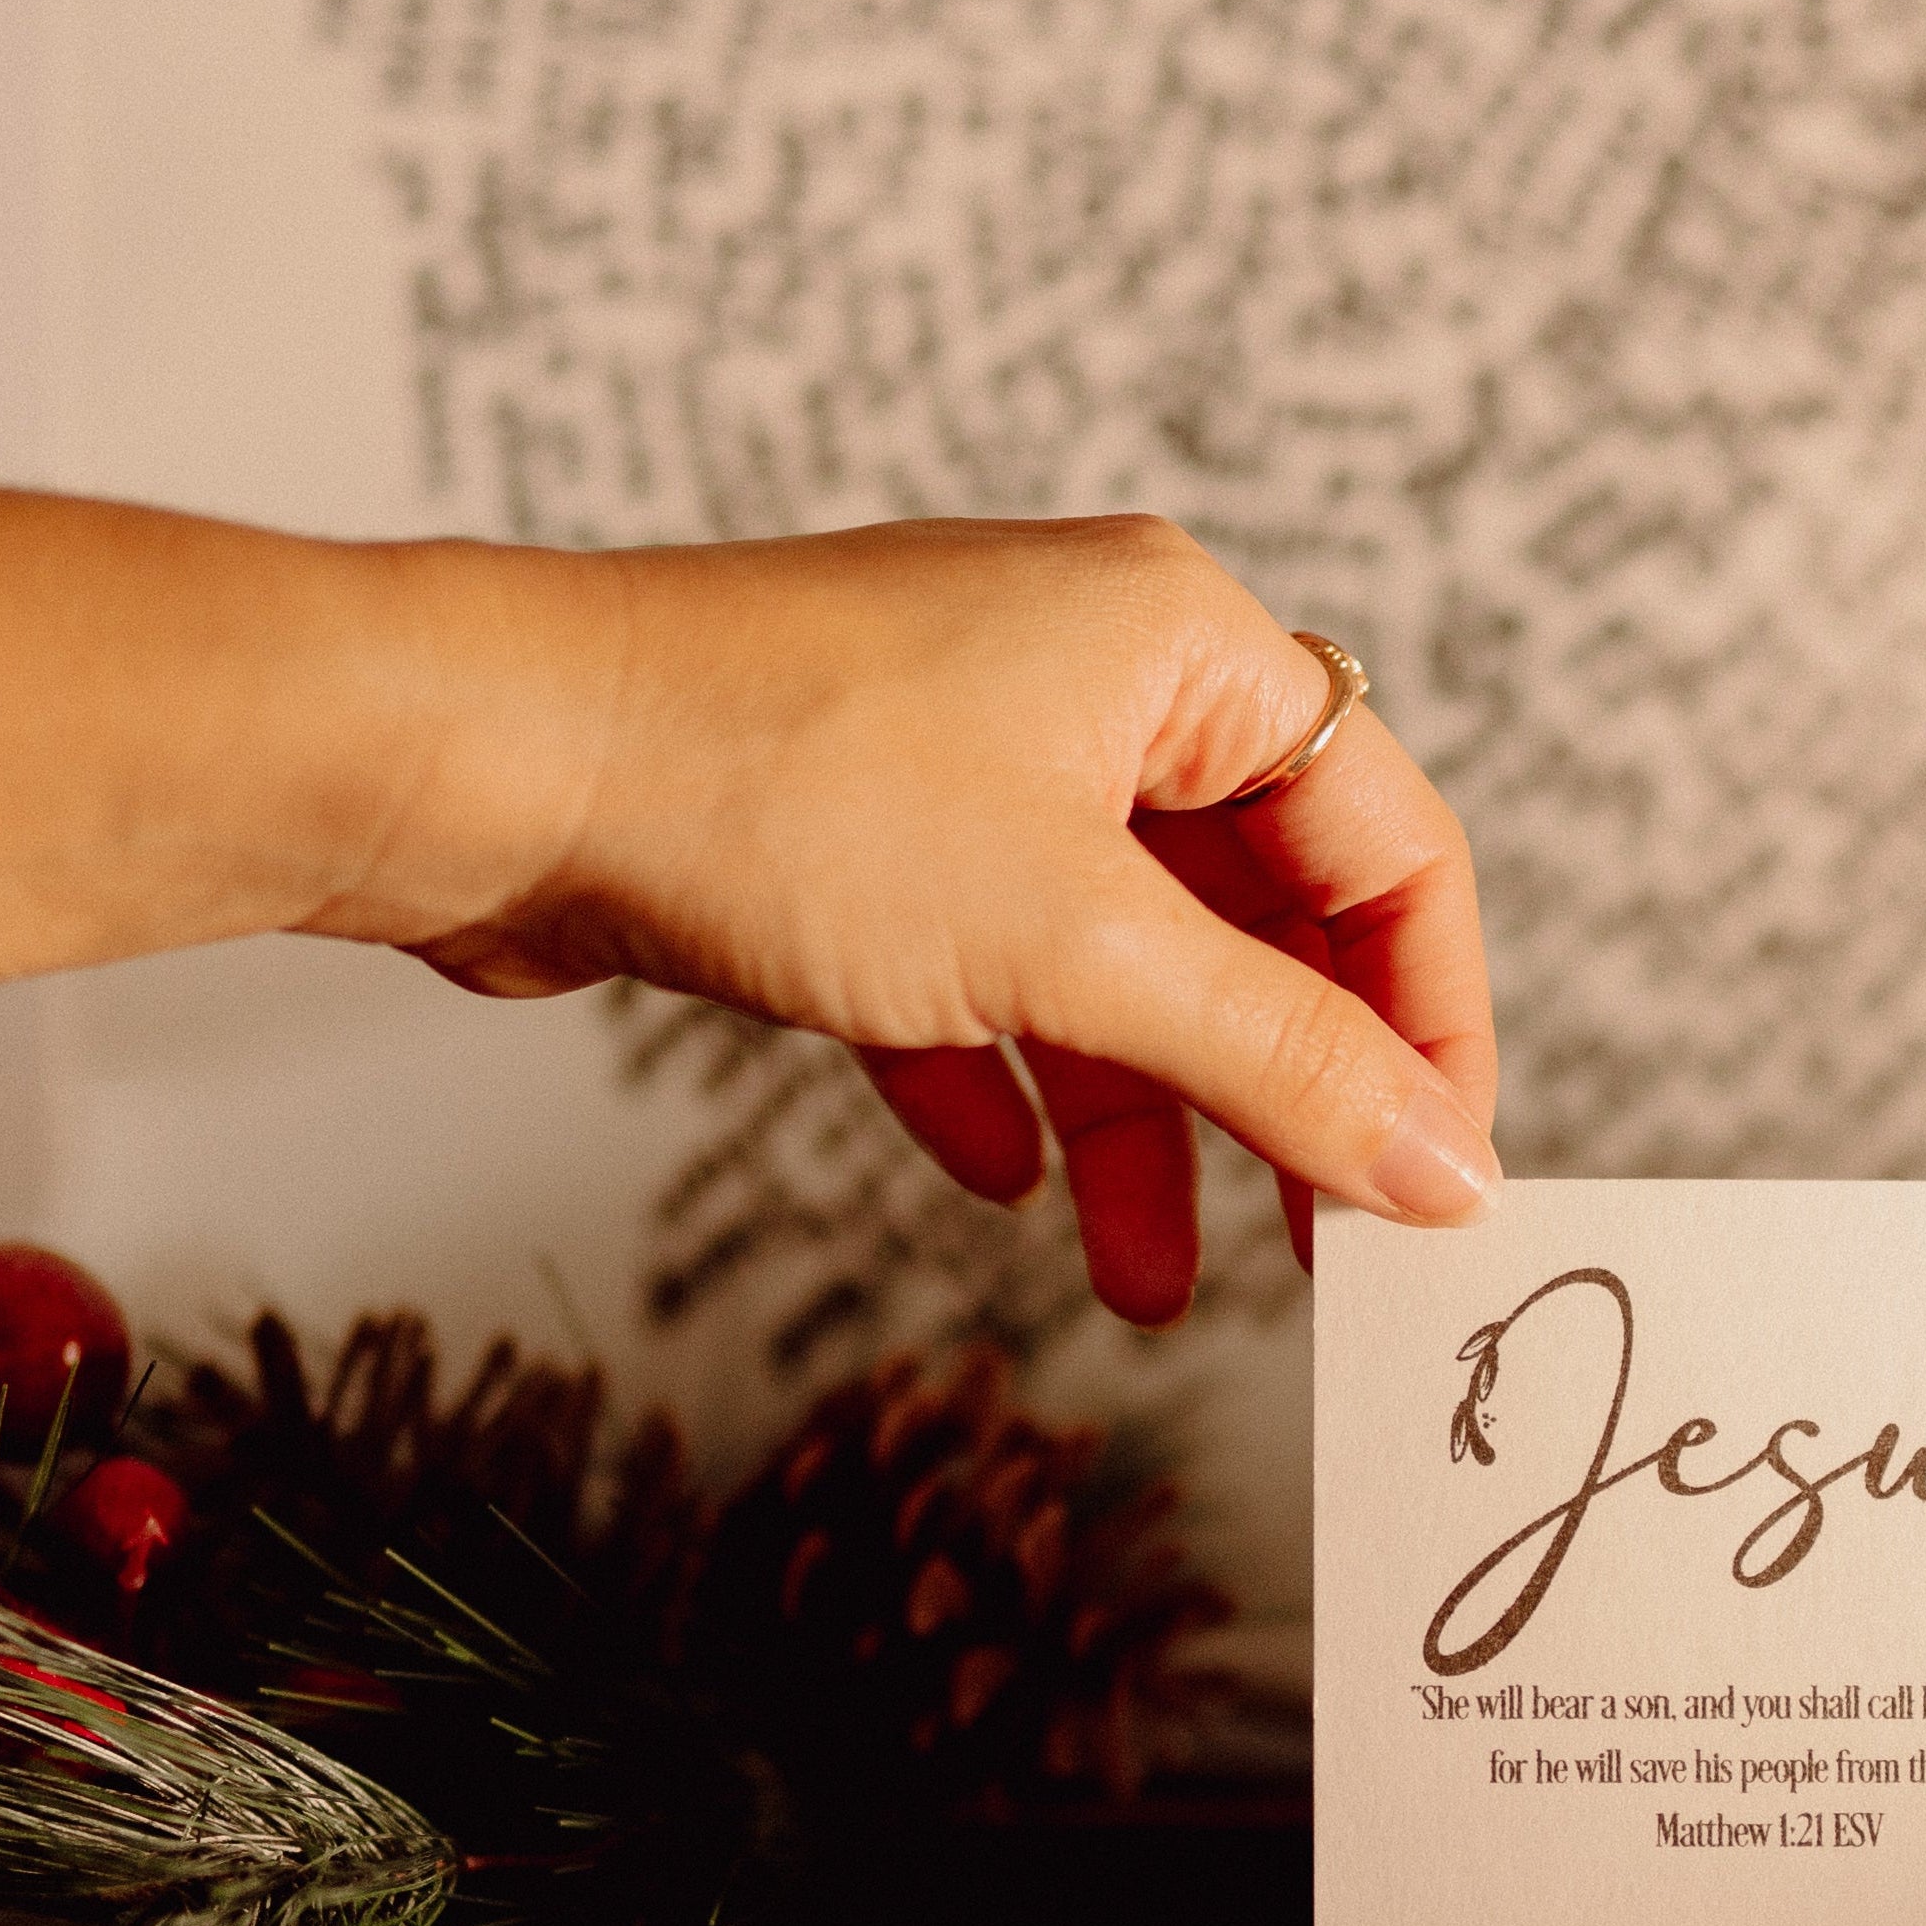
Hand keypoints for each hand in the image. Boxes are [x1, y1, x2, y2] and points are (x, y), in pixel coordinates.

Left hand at [365, 513, 1497, 1324]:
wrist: (483, 760)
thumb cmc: (765, 781)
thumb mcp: (1078, 947)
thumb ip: (1281, 1065)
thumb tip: (1442, 1168)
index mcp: (1183, 648)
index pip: (1391, 846)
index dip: (1432, 1025)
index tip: (1436, 1177)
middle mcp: (1091, 683)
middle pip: (1262, 918)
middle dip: (1282, 1096)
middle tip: (1319, 1249)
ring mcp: (968, 754)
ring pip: (1122, 967)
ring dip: (1145, 1125)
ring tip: (1142, 1277)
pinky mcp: (859, 834)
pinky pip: (989, 977)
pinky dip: (1011, 1082)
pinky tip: (1001, 1177)